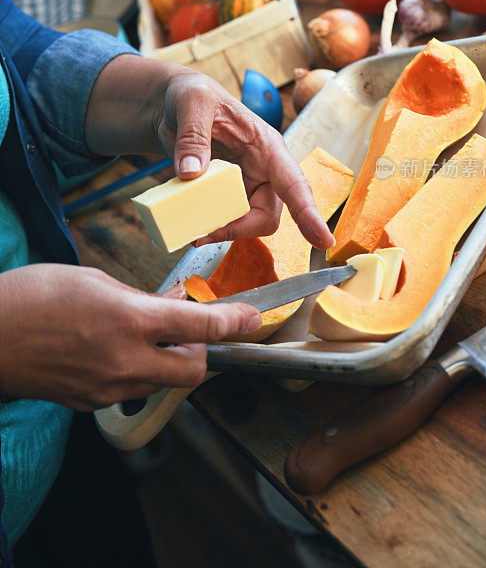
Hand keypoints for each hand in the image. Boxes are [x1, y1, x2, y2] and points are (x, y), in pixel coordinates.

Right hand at [0, 264, 260, 409]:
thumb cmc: (35, 297)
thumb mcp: (96, 281)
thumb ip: (142, 298)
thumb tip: (173, 304)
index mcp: (130, 320)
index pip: (201, 328)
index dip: (235, 323)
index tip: (253, 319)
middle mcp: (125, 361)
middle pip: (193, 371)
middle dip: (200, 351)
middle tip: (186, 331)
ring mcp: (108, 388)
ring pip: (162, 382)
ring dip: (166, 361)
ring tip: (140, 335)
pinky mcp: (91, 403)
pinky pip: (131, 390)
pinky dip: (136, 371)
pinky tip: (112, 351)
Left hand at [85, 57, 333, 248]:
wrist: (173, 106)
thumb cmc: (194, 95)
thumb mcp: (192, 102)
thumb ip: (192, 135)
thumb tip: (192, 172)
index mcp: (266, 146)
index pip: (294, 183)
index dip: (309, 214)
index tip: (324, 241)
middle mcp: (262, 170)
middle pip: (267, 216)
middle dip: (239, 229)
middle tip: (203, 234)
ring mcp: (244, 185)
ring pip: (245, 223)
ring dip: (221, 231)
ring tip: (192, 230)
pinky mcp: (225, 194)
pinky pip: (224, 220)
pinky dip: (208, 226)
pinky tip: (187, 222)